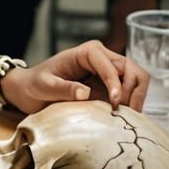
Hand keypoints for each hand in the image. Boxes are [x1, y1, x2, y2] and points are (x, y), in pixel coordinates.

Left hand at [0, 40, 148, 114]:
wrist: (30, 90)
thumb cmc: (35, 84)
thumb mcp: (44, 86)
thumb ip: (64, 88)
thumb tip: (85, 92)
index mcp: (85, 52)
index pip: (110, 65)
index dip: (116, 83)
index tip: (115, 103)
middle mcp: (101, 58)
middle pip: (131, 68)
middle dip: (133, 90)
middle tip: (124, 112)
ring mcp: (108, 71)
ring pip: (137, 78)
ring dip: (137, 97)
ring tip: (126, 115)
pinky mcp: (110, 85)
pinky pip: (131, 90)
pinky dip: (134, 102)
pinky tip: (124, 116)